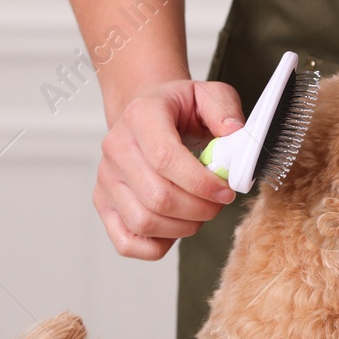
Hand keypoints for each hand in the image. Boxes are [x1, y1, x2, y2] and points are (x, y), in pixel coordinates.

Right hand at [93, 79, 244, 259]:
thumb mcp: (208, 94)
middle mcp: (116, 148)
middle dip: (200, 208)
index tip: (226, 191)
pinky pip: (127, 242)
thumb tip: (234, 135)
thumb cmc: (179, 108)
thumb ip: (225, 109)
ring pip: (144, 222)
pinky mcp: (103, 203)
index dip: (201, 183)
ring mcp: (106, 178)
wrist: (147, 114)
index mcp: (141, 116)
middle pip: (158, 197)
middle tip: (219, 202)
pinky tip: (178, 226)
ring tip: (201, 211)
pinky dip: (158, 245)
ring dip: (184, 227)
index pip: (165, 158)